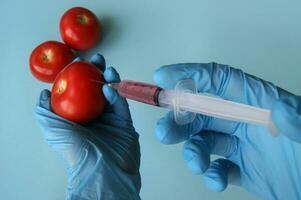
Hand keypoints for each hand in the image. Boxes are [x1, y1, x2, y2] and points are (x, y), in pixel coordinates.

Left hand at [36, 54, 140, 199]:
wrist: (101, 169)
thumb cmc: (75, 150)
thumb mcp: (50, 127)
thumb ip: (44, 109)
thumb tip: (44, 93)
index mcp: (77, 119)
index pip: (78, 92)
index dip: (78, 76)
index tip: (79, 63)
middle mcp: (93, 118)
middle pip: (95, 89)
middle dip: (96, 73)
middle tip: (96, 61)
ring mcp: (110, 120)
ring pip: (111, 94)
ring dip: (109, 80)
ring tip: (106, 69)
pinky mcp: (125, 123)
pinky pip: (121, 105)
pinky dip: (117, 94)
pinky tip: (110, 88)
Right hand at [154, 63, 300, 199]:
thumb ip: (297, 121)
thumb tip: (281, 109)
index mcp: (259, 102)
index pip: (219, 79)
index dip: (190, 74)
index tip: (163, 78)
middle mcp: (246, 120)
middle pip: (203, 113)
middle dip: (179, 121)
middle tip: (164, 132)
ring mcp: (243, 145)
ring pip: (205, 141)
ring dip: (193, 151)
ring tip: (196, 164)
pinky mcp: (243, 169)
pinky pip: (219, 168)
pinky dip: (212, 175)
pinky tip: (217, 180)